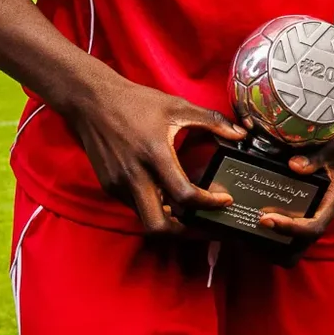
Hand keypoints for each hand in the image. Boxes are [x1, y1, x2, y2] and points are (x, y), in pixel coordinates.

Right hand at [62, 75, 242, 233]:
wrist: (92, 102)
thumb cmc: (136, 102)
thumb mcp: (177, 106)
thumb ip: (212, 121)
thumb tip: (241, 133)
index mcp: (155, 155)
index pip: (184, 195)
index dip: (209, 204)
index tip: (224, 201)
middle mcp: (135, 176)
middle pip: (158, 226)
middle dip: (185, 233)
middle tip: (207, 225)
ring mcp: (119, 184)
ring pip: (145, 219)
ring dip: (169, 222)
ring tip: (191, 216)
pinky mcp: (109, 186)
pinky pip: (134, 207)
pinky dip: (153, 209)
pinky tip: (168, 199)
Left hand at [255, 138, 333, 250]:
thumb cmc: (333, 145)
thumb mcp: (330, 148)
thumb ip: (315, 158)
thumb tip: (294, 165)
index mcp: (330, 205)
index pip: (312, 229)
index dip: (289, 229)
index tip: (265, 219)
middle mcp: (319, 217)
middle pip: (298, 249)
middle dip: (274, 247)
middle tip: (250, 231)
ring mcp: (307, 219)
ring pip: (287, 249)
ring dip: (266, 245)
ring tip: (243, 230)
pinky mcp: (296, 216)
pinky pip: (280, 238)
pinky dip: (265, 236)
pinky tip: (247, 221)